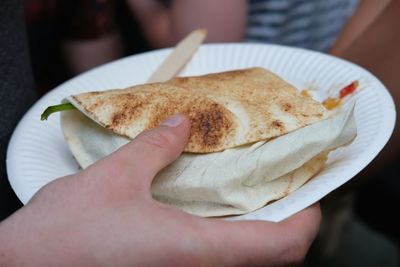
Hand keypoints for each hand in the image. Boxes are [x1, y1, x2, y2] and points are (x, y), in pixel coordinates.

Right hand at [0, 114, 320, 266]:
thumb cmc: (64, 236)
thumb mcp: (114, 177)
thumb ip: (156, 147)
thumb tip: (182, 124)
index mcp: (196, 253)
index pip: (281, 245)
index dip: (307, 219)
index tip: (312, 193)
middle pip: (270, 259)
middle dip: (286, 223)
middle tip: (283, 187)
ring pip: (243, 263)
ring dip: (259, 231)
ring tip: (253, 194)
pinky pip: (213, 263)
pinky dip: (228, 239)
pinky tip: (213, 213)